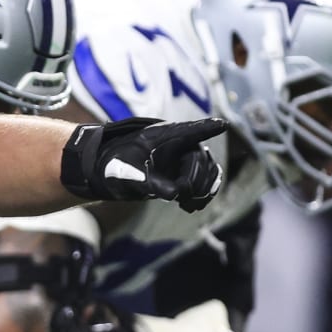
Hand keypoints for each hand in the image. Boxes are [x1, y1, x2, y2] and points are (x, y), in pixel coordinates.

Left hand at [61, 117, 225, 210]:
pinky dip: (203, 195)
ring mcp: (184, 159)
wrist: (110, 169)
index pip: (192, 130)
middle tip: (182, 197)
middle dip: (196, 181)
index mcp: (167, 135)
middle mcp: (182, 144)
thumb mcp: (126, 171)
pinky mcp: (184, 173)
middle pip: (203, 161)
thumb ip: (148, 181)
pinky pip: (205, 183)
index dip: (208, 128)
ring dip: (204, 190)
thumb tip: (174, 194)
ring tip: (188, 205)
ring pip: (209, 172)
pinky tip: (189, 206)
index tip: (221, 125)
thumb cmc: (115, 163)